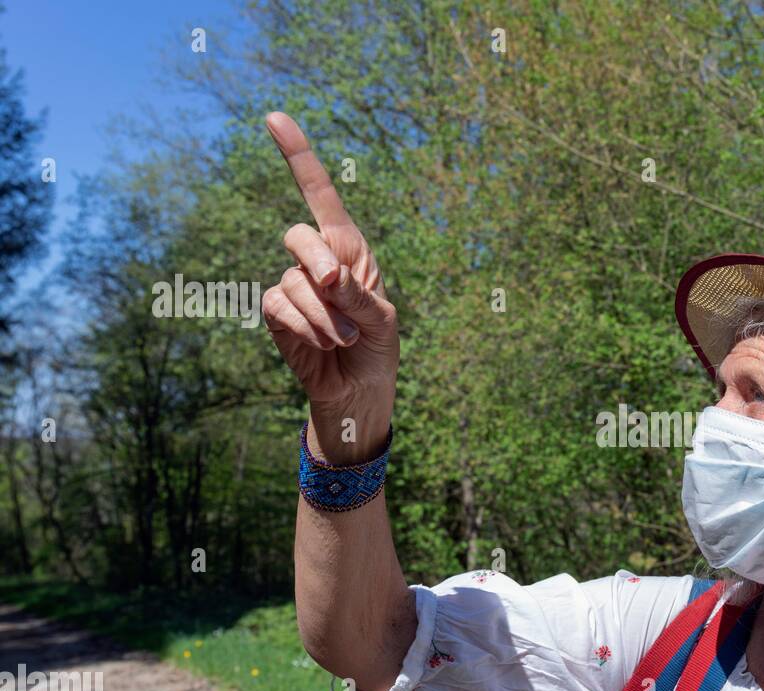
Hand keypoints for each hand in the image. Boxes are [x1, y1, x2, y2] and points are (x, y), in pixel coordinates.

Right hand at [262, 111, 397, 462]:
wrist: (358, 391)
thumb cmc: (377, 349)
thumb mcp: (381, 320)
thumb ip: (356, 294)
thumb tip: (325, 276)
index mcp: (350, 248)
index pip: (320, 195)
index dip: (298, 157)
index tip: (274, 117)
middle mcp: (318, 260)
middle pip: (298, 236)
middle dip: (320, 266)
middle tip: (340, 293)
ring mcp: (293, 285)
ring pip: (292, 282)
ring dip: (324, 316)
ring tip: (343, 338)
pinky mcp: (275, 312)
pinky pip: (278, 307)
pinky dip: (305, 329)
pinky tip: (323, 345)